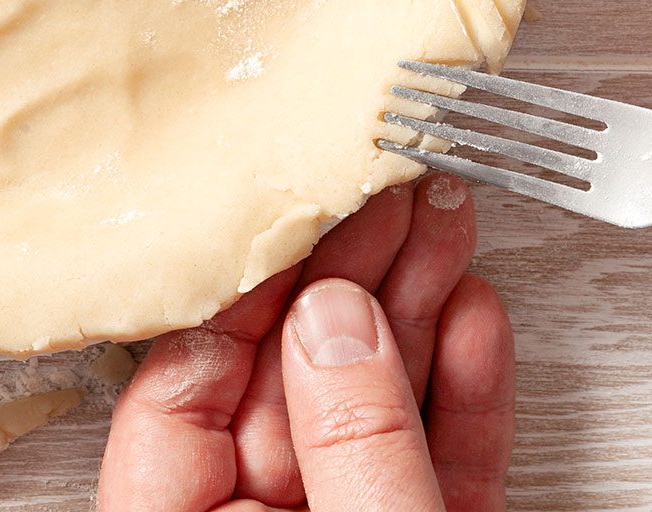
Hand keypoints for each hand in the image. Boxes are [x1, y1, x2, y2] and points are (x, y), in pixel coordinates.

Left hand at [97, 176, 512, 510]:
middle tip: (386, 191)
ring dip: (413, 313)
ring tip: (443, 221)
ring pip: (366, 410)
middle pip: (285, 384)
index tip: (297, 216)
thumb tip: (336, 321)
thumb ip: (352, 442)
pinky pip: (431, 461)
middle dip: (349, 279)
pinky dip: (459, 392)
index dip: (245, 295)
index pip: (179, 395)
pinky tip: (472, 317)